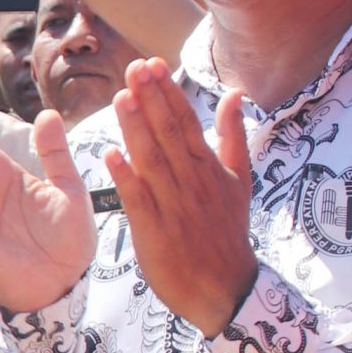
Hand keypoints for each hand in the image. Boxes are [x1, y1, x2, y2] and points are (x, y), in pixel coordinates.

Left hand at [104, 60, 259, 332]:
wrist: (225, 288)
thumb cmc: (227, 232)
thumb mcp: (240, 182)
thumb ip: (233, 136)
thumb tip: (235, 94)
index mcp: (210, 168)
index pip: (185, 122)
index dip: (167, 93)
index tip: (151, 64)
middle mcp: (193, 182)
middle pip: (169, 134)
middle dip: (151, 99)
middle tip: (134, 68)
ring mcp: (175, 207)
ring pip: (153, 161)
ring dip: (137, 129)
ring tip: (122, 98)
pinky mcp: (155, 233)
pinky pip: (139, 201)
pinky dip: (126, 178)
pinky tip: (111, 155)